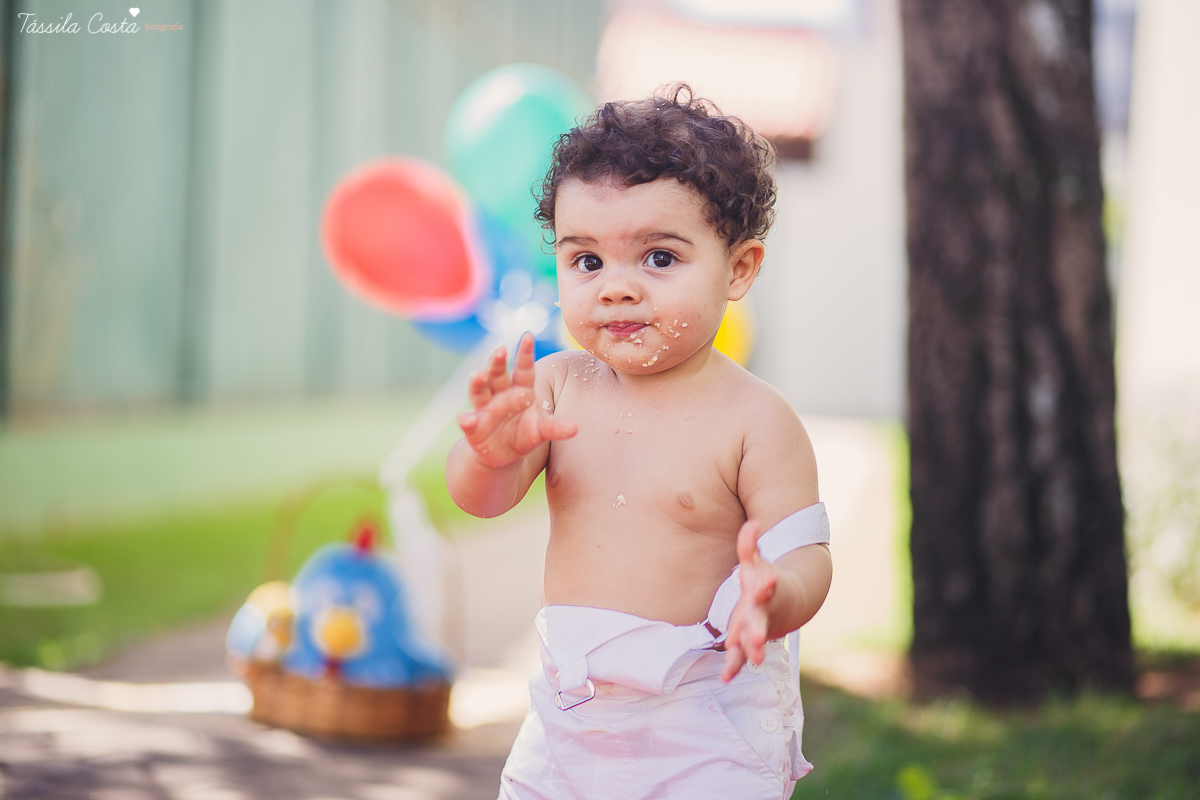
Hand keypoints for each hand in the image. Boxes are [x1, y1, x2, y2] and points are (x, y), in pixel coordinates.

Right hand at [458, 333, 575, 468]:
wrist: (504, 455)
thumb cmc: (525, 434)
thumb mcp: (541, 431)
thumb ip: (555, 427)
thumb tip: (575, 428)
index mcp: (520, 390)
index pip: (523, 368)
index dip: (525, 353)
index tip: (528, 336)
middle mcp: (500, 394)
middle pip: (497, 374)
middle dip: (497, 362)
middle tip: (501, 350)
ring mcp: (484, 409)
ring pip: (478, 391)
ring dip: (477, 382)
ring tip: (478, 375)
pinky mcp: (474, 427)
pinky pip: (468, 421)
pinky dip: (466, 420)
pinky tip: (466, 419)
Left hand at [721, 520, 777, 681]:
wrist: (787, 605)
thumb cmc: (764, 581)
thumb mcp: (755, 562)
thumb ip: (749, 544)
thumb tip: (752, 523)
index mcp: (764, 591)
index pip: (766, 587)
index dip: (766, 583)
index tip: (768, 582)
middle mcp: (762, 614)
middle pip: (760, 622)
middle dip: (759, 631)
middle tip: (760, 639)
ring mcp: (757, 630)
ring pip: (754, 643)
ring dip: (753, 651)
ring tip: (754, 658)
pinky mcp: (747, 643)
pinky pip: (740, 657)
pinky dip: (734, 667)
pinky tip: (725, 677)